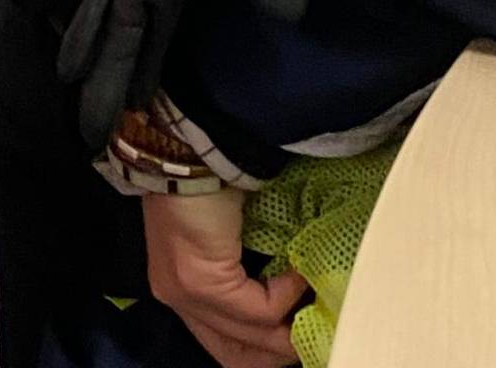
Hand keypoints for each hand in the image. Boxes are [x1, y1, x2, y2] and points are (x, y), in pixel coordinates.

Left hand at [142, 190, 307, 367]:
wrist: (192, 149)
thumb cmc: (214, 180)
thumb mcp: (232, 236)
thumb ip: (252, 270)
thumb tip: (297, 291)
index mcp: (182, 288)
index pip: (224, 344)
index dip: (266, 348)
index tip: (302, 334)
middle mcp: (177, 298)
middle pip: (235, 354)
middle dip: (280, 350)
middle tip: (317, 331)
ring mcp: (186, 294)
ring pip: (251, 337)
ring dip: (291, 324)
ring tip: (318, 302)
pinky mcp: (203, 284)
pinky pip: (258, 309)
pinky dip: (287, 294)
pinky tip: (301, 270)